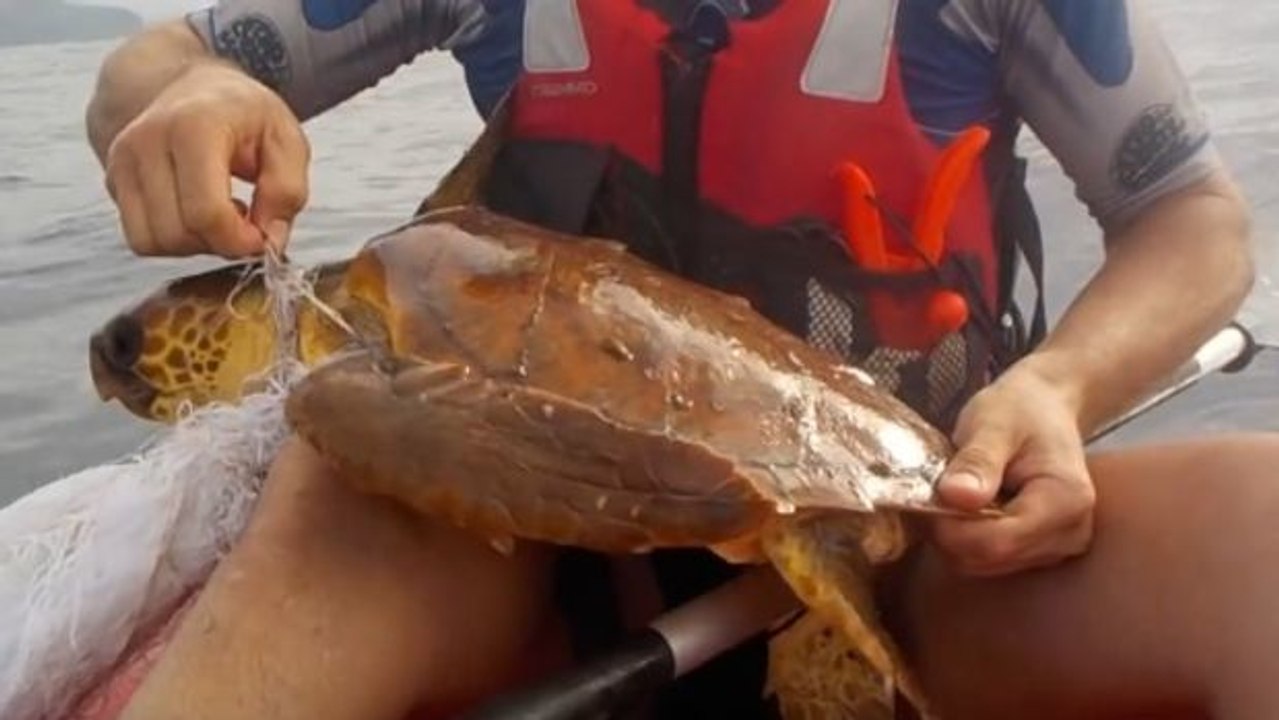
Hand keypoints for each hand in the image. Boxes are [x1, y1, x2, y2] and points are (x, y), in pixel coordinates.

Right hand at [103, 61, 309, 257]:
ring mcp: (122, 160)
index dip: (240, 240)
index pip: (207, 213)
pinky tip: (193, 214)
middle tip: (245, 221)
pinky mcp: (112, 179)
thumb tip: (270, 241)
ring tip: (218, 215)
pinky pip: (140, 238)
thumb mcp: (287, 140)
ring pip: (153, 242)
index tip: (262, 235)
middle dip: (220, 243)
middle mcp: (147, 141)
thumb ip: (287, 191)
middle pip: (179, 233)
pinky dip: (171, 240)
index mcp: (195, 126)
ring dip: (193, 245)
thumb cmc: (244, 115)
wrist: (191, 85)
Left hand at [930, 364, 1096, 576]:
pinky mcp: (1038, 552)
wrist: (1046, 409)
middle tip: (934, 488)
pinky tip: (964, 505)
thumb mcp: (994, 423)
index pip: (998, 542)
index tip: (928, 494)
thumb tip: (957, 496)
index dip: (951, 527)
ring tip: (952, 491)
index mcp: (1066, 502)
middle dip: (948, 531)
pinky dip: (965, 537)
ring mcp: (1056, 548)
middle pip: (988, 558)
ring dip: (954, 535)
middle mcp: (1069, 534)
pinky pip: (987, 559)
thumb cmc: (1020, 410)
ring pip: (983, 563)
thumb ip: (978, 460)